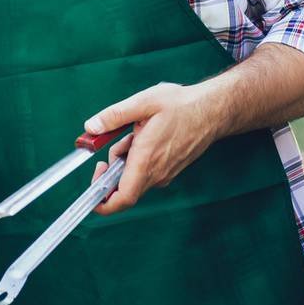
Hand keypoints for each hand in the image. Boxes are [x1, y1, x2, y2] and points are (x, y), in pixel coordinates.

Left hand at [84, 82, 224, 214]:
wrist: (213, 111)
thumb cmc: (181, 105)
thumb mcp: (143, 102)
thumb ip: (114, 116)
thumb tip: (90, 127)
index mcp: (146, 160)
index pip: (122, 199)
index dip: (103, 202)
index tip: (92, 189)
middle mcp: (156, 174)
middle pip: (123, 187)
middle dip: (112, 168)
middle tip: (118, 140)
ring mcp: (165, 174)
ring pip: (134, 178)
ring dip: (126, 160)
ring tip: (136, 132)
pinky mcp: (170, 170)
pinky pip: (145, 172)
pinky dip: (138, 159)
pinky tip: (146, 136)